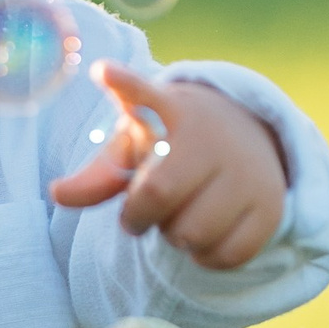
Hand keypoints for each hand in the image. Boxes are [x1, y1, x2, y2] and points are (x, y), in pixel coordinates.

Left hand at [49, 65, 288, 268]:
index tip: (103, 71)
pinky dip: (207, 256)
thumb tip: (57, 194)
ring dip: (175, 238)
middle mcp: (212, 137)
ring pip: (191, 235)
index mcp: (170, 113)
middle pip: (156, 196)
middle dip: (140, 215)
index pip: (143, 97)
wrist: (248, 136)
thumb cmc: (174, 145)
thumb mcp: (136, 146)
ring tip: (182, 214)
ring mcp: (247, 170)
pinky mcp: (271, 205)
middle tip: (148, 207)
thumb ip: (99, 173)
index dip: (123, 84)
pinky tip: (207, 232)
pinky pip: (226, 255)